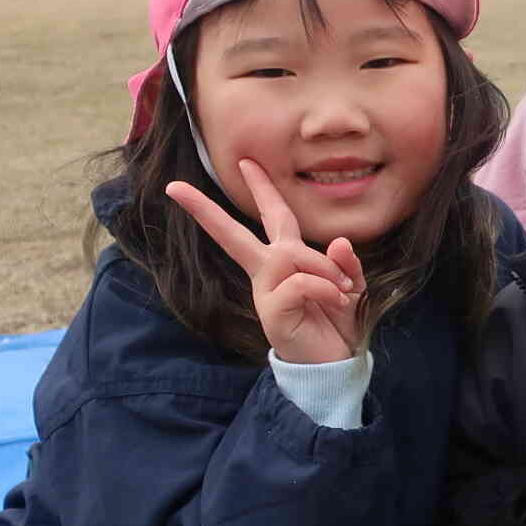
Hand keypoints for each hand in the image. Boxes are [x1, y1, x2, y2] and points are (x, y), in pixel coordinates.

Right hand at [168, 160, 362, 363]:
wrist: (335, 363)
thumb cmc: (338, 321)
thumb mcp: (350, 285)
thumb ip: (344, 263)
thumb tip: (338, 241)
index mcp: (285, 260)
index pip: (272, 218)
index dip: (261, 189)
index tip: (245, 161)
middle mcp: (269, 271)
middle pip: (236, 235)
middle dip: (207, 212)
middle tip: (175, 188)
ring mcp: (266, 291)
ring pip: (289, 256)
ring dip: (325, 270)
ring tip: (343, 292)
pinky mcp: (271, 311)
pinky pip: (301, 283)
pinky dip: (326, 289)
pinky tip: (338, 302)